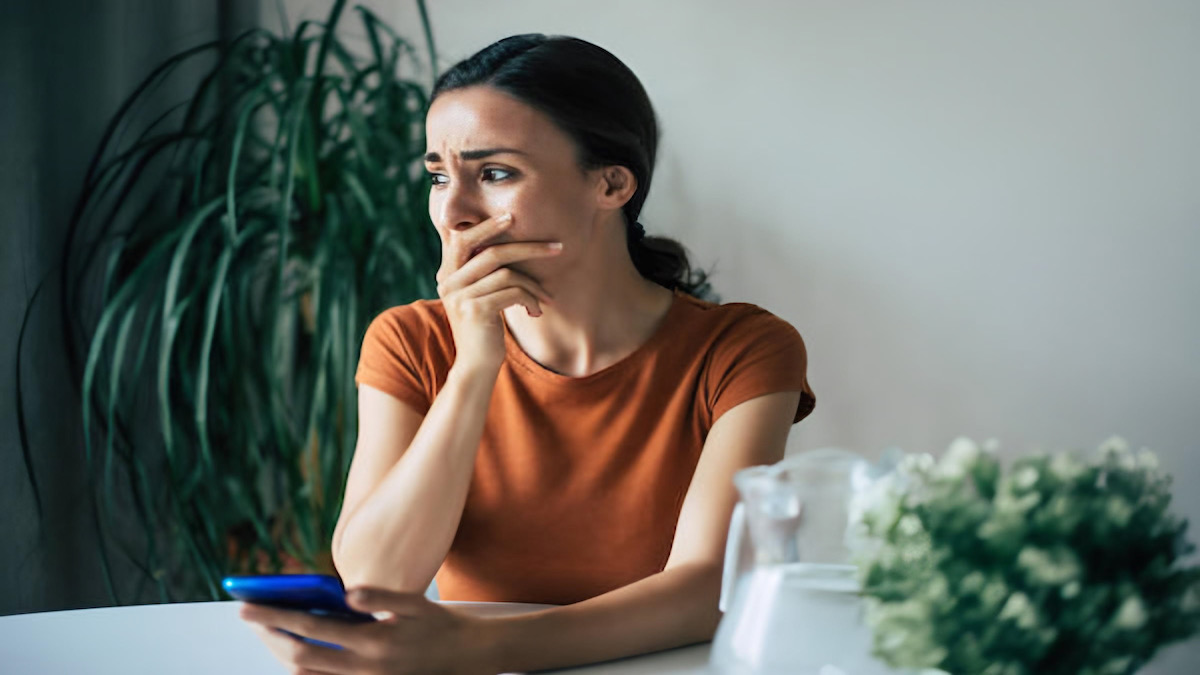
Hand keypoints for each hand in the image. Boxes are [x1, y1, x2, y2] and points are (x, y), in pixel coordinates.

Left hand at [240, 588, 496, 674]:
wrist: (466, 657)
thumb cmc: (439, 625)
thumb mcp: (414, 604)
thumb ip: (380, 597)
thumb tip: (348, 594)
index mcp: (373, 641)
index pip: (312, 629)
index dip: (276, 618)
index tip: (248, 607)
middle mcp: (365, 668)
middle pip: (300, 657)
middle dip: (269, 637)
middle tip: (248, 617)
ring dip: (283, 655)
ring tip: (269, 633)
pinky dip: (305, 671)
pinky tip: (296, 654)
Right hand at [435, 212, 562, 373]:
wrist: (475, 367)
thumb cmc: (485, 330)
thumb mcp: (481, 297)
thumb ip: (485, 273)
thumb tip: (512, 245)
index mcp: (447, 274)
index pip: (463, 238)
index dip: (487, 225)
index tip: (512, 216)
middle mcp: (448, 282)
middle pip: (492, 252)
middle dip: (528, 247)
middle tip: (557, 247)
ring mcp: (459, 296)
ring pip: (508, 274)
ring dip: (534, 286)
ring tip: (546, 299)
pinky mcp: (474, 310)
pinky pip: (512, 292)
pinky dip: (530, 299)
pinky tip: (535, 311)